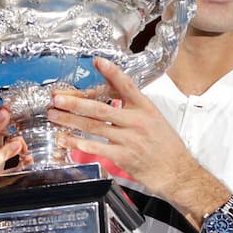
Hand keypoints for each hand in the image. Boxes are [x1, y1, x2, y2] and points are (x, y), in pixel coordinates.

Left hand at [47, 58, 200, 199]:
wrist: (177, 171)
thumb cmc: (166, 146)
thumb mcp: (154, 119)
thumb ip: (133, 108)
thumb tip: (110, 98)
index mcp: (145, 108)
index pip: (127, 85)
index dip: (112, 72)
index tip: (97, 61)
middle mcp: (137, 121)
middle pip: (100, 108)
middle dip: (74, 102)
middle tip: (57, 97)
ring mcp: (130, 139)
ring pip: (93, 127)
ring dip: (70, 120)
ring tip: (54, 115)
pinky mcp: (124, 157)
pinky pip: (96, 148)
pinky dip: (78, 143)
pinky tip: (65, 140)